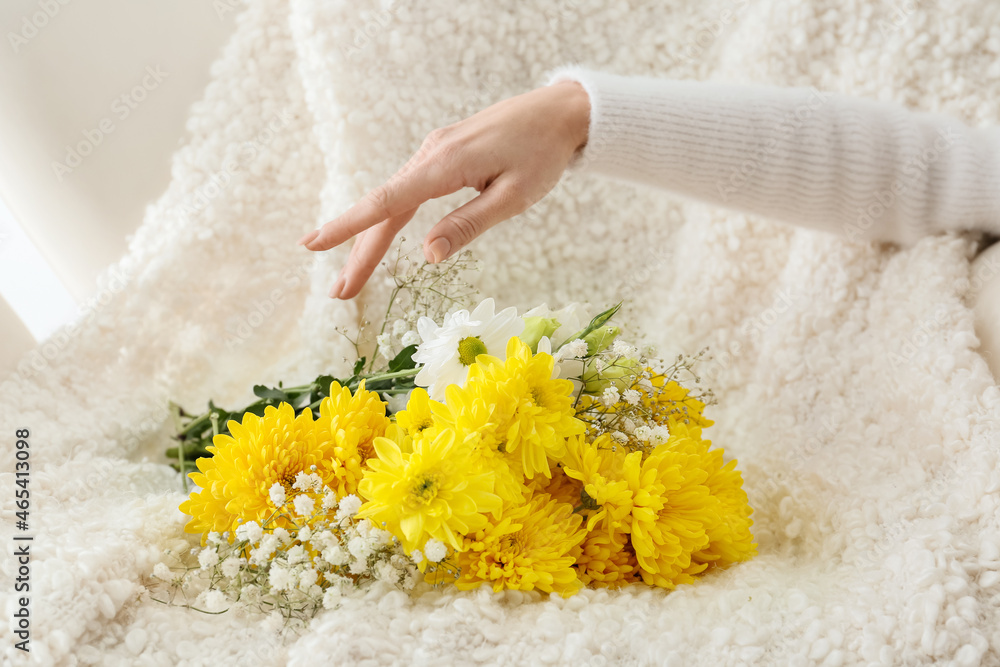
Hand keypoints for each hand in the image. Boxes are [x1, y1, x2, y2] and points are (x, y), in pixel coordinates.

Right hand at [298, 81, 589, 298]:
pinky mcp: (442, 153)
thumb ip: (469, 224)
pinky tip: (378, 236)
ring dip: (371, 238)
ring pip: (393, 200)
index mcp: (446, 165)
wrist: (561, 112)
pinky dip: (388, 216)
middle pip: (384, 208)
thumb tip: (428, 255)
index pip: (387, 202)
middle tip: (339, 293)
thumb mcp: (514, 197)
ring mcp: (434, 151)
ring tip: (353, 276)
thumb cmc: (543, 155)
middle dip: (358, 251)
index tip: (313, 244)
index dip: (348, 226)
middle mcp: (431, 154)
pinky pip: (407, 189)